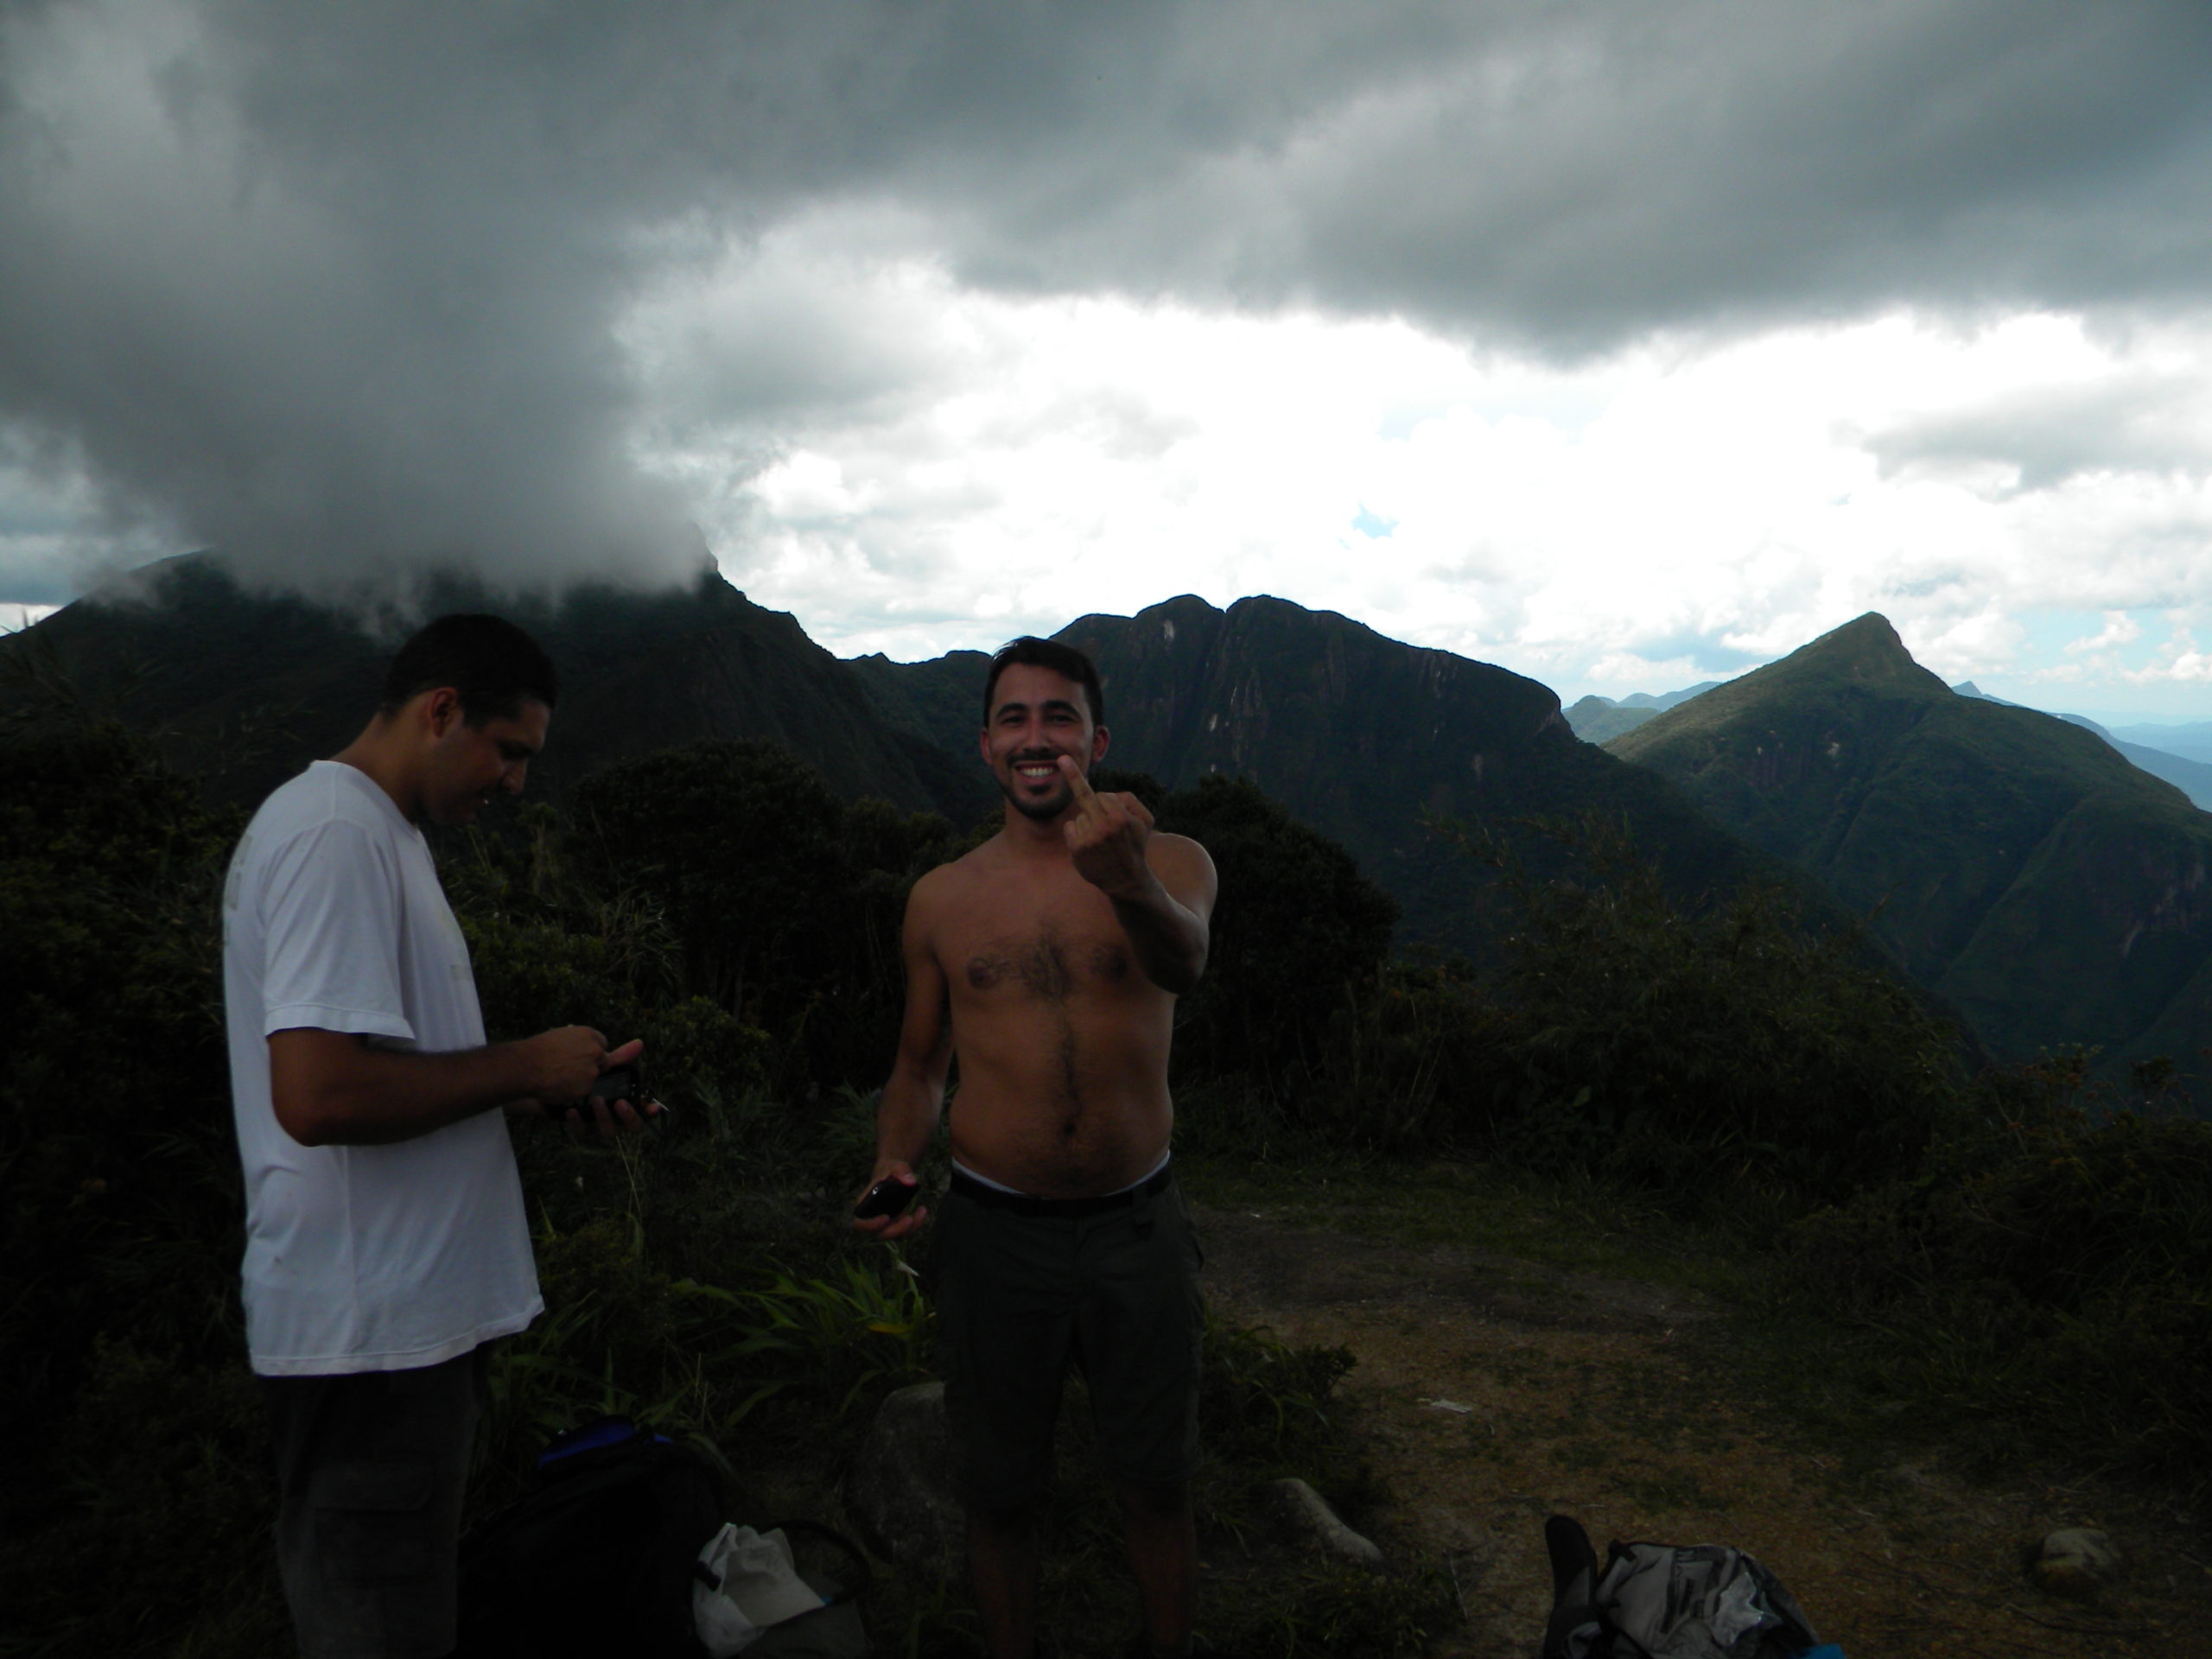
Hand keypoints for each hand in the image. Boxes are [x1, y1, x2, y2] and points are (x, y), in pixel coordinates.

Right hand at [523, 1026, 620, 1101]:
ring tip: (561, 1079)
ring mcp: (592, 1071)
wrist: (528, 1066)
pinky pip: (582, 1091)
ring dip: (582, 1080)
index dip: (594, 1052)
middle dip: (594, 1066)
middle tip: (577, 1071)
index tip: (586, 1057)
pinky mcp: (586, 1088)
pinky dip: (574, 1091)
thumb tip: (581, 1044)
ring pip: (592, 1077)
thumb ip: (577, 1041)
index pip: (602, 1044)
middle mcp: (595, 1052)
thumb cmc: (539, 1049)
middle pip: (604, 1061)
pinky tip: (559, 1087)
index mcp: (590, 1035)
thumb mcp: (561, 1036)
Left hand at [531, 1034, 654, 1141]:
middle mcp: (611, 1111)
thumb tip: (640, 1043)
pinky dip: (578, 1121)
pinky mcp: (576, 1126)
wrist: (533, 1075)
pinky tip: (571, 1110)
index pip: (642, 1109)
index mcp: (619, 1096)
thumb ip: (618, 1057)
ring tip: (596, 1101)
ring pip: (608, 1131)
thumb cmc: (565, 1066)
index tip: (654, 1107)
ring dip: (605, 1117)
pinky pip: (582, 1131)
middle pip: (631, 1126)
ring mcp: (594, 1121)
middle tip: (620, 1103)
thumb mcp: (594, 1059)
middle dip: (630, 1116)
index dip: (649, 1110)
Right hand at [850, 1160, 928, 1240]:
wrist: (894, 1174)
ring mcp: (885, 1224)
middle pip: (880, 1234)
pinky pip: (905, 1232)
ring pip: (895, 1236)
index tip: (886, 1218)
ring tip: (921, 1210)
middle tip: (909, 1219)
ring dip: (909, 1229)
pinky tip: (922, 1210)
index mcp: (865, 1204)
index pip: (859, 1222)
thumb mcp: (896, 1166)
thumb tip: (911, 1182)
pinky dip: (916, 1225)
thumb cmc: (890, 1170)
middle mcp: (873, 1218)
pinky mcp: (897, 1225)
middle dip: (896, 1230)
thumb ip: (902, 1171)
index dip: (869, 1225)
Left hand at [1058, 756, 1155, 898]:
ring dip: (1087, 822)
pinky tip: (1088, 846)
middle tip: (1062, 759)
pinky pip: (1070, 827)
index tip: (1067, 761)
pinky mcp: (1078, 849)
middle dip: (1074, 776)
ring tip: (1101, 841)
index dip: (1105, 801)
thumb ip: (1131, 800)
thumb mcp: (1146, 820)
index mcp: (1121, 816)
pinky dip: (1075, 833)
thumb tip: (1107, 793)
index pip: (1102, 795)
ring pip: (1080, 815)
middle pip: (1087, 798)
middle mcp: (1105, 826)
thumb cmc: (1135, 845)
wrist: (1127, 880)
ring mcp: (1090, 838)